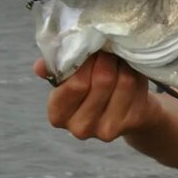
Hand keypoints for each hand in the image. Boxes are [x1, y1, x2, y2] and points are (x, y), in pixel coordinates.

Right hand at [34, 52, 160, 141]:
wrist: (130, 111)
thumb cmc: (93, 89)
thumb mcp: (70, 80)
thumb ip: (56, 70)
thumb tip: (39, 66)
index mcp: (58, 115)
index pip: (75, 84)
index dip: (86, 61)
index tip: (90, 48)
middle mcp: (80, 128)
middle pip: (102, 80)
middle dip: (107, 58)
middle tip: (108, 49)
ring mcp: (107, 129)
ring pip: (123, 81)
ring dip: (123, 64)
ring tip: (119, 58)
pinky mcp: (131, 122)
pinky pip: (138, 87)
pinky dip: (136, 73)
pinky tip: (132, 71)